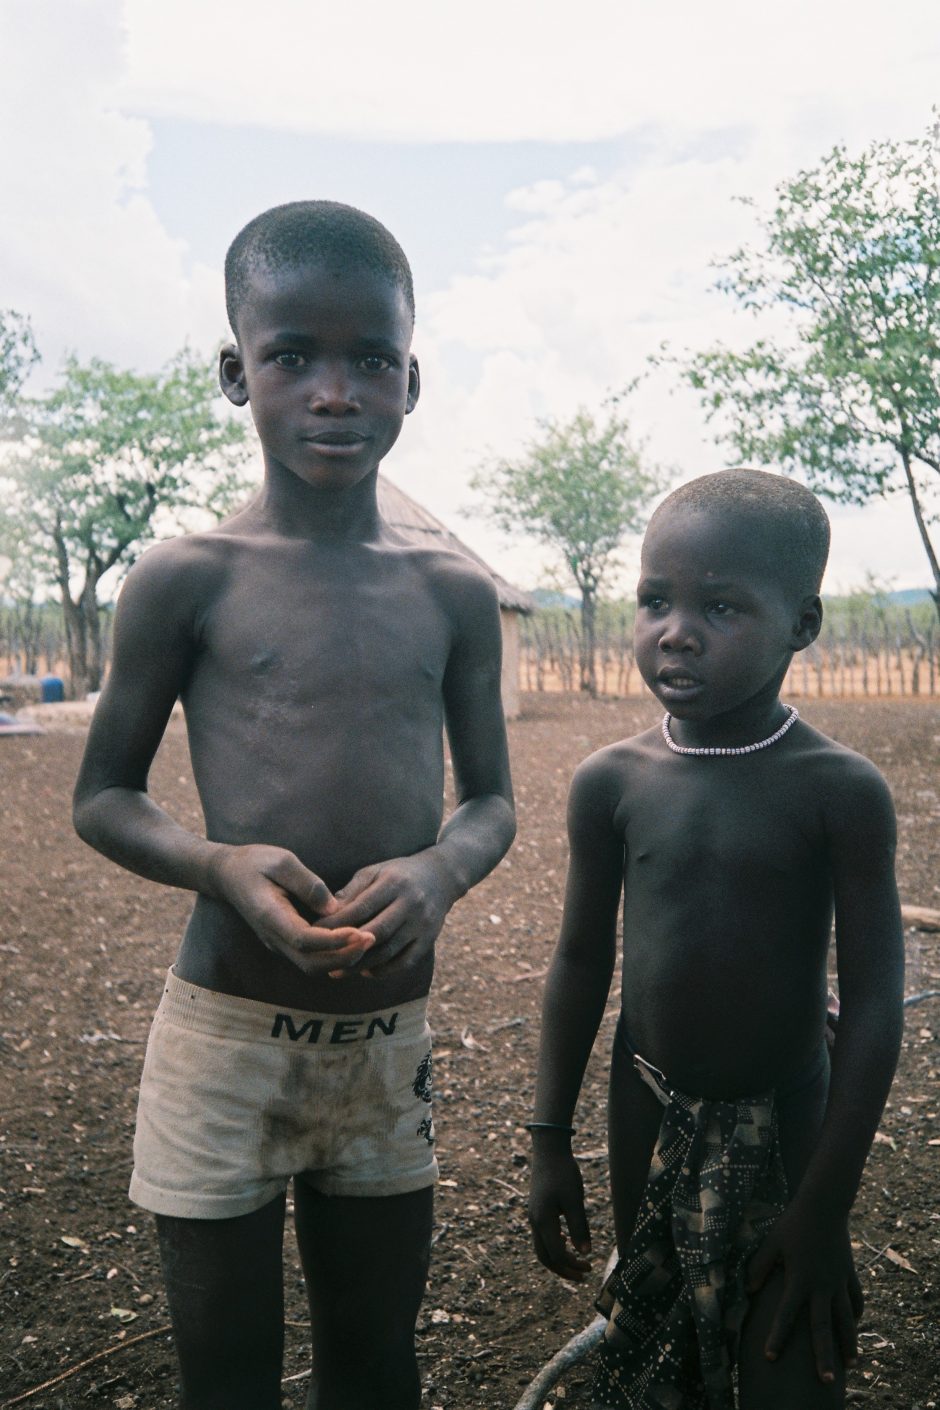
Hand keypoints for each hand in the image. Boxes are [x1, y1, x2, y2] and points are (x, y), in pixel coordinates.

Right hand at [208, 844, 374, 975]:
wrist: (228, 874)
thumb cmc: (255, 863)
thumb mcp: (281, 860)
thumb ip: (307, 883)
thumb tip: (334, 907)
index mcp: (270, 916)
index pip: (304, 940)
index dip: (333, 940)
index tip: (360, 931)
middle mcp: (273, 937)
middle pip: (310, 963)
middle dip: (343, 956)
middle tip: (372, 939)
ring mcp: (278, 943)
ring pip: (311, 966)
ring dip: (340, 959)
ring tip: (368, 941)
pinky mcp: (285, 942)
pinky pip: (310, 958)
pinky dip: (333, 955)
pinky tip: (353, 941)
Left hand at [322, 850, 456, 974]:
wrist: (441, 876)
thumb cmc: (398, 874)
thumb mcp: (375, 872)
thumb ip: (351, 892)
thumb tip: (326, 914)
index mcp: (393, 883)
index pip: (362, 907)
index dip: (338, 923)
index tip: (316, 933)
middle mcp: (411, 903)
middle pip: (376, 932)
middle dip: (348, 948)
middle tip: (325, 958)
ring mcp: (422, 923)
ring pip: (389, 951)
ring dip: (362, 965)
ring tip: (340, 971)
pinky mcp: (430, 939)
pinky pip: (405, 962)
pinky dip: (384, 970)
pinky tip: (367, 972)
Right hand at [528, 1144, 592, 1282]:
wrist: (549, 1150)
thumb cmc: (563, 1173)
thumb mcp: (574, 1200)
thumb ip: (579, 1227)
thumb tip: (585, 1253)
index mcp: (543, 1221)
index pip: (555, 1255)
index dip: (571, 1265)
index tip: (589, 1267)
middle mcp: (535, 1221)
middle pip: (545, 1256)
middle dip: (563, 1269)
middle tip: (583, 1275)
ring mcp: (535, 1216)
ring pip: (542, 1247)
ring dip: (559, 1258)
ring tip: (578, 1261)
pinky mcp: (538, 1209)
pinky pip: (543, 1235)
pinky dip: (555, 1245)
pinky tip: (568, 1241)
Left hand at [747, 1201, 862, 1382]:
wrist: (824, 1205)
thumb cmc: (793, 1223)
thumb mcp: (771, 1242)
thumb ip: (759, 1266)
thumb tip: (747, 1288)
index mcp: (799, 1279)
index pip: (786, 1314)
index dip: (777, 1336)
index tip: (770, 1357)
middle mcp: (821, 1285)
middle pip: (823, 1327)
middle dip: (824, 1356)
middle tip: (826, 1382)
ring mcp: (839, 1281)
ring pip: (845, 1319)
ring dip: (848, 1342)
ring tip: (850, 1364)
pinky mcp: (849, 1273)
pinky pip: (855, 1299)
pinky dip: (855, 1314)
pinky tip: (853, 1325)